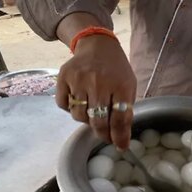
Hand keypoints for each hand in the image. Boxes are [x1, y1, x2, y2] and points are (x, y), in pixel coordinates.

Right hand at [56, 35, 136, 149]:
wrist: (97, 46)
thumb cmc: (116, 70)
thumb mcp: (128, 86)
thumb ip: (125, 110)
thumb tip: (121, 139)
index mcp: (121, 85)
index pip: (120, 118)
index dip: (119, 136)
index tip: (120, 146)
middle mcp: (99, 82)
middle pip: (98, 121)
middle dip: (103, 134)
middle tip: (105, 136)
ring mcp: (79, 79)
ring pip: (79, 116)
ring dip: (86, 120)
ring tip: (93, 111)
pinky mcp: (63, 77)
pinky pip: (64, 105)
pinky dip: (71, 108)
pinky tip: (80, 100)